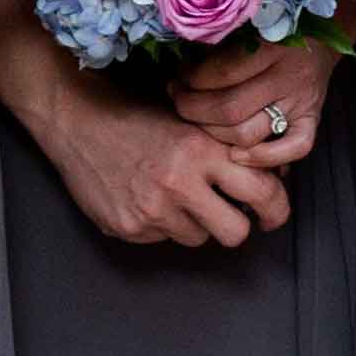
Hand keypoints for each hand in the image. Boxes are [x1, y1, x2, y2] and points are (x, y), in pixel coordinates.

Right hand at [33, 77, 294, 246]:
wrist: (78, 122)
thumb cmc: (139, 116)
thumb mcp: (191, 122)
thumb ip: (226, 150)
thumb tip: (270, 177)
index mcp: (202, 151)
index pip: (261, 191)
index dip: (276, 207)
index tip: (274, 212)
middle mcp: (180, 184)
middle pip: (235, 232)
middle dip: (237, 225)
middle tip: (231, 216)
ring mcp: (152, 210)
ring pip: (198, 238)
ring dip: (194, 223)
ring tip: (175, 196)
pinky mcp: (128, 227)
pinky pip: (162, 239)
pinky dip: (161, 224)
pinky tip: (146, 198)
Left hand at [171, 41, 331, 169]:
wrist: (317, 38)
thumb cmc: (272, 31)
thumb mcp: (248, 28)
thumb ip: (219, 46)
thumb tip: (177, 70)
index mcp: (272, 47)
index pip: (222, 73)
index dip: (191, 80)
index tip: (178, 77)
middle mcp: (288, 77)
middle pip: (229, 109)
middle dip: (193, 109)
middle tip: (178, 100)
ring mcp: (301, 102)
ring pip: (248, 134)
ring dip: (213, 133)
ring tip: (196, 120)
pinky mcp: (312, 120)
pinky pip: (294, 149)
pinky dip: (263, 158)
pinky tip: (235, 155)